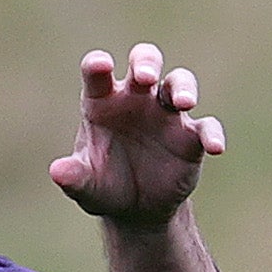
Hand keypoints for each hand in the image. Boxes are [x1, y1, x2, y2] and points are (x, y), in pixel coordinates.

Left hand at [49, 44, 225, 225]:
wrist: (135, 209)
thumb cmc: (105, 186)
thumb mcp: (86, 186)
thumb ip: (73, 177)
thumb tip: (56, 172)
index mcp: (103, 102)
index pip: (97, 73)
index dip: (98, 65)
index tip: (100, 66)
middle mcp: (136, 99)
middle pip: (145, 62)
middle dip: (146, 63)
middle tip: (145, 77)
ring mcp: (166, 114)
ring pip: (179, 83)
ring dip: (183, 88)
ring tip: (184, 102)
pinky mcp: (191, 136)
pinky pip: (206, 126)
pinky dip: (212, 134)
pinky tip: (214, 147)